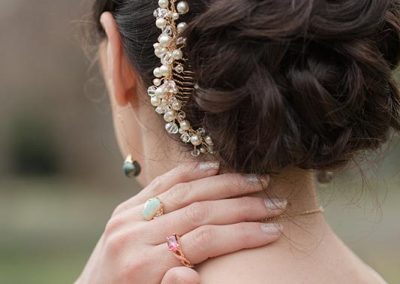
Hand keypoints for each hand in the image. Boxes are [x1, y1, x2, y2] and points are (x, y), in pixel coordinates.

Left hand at [75, 161, 285, 283]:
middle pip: (199, 211)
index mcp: (142, 267)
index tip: (274, 229)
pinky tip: (214, 166)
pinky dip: (189, 172)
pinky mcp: (125, 208)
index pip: (205, 241)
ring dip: (224, 184)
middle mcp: (133, 235)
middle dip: (242, 205)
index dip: (243, 234)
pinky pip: (160, 183)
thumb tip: (189, 271)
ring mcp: (127, 217)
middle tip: (275, 201)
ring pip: (184, 192)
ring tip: (256, 181)